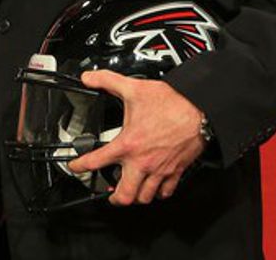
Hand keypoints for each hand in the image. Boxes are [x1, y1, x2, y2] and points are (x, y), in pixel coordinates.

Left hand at [66, 70, 205, 205]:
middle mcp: (143, 161)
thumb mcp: (133, 88)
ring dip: (136, 196)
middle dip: (114, 198)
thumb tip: (89, 77)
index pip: (96, 161)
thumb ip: (107, 81)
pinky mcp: (176, 170)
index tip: (76, 167)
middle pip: (125, 195)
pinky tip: (154, 187)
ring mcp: (160, 169)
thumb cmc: (171, 102)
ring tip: (130, 191)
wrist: (199, 109)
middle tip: (108, 194)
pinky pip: (166, 191)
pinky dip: (158, 193)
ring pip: (145, 197)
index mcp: (128, 144)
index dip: (80, 166)